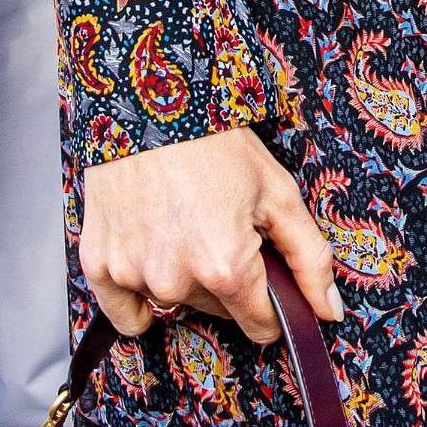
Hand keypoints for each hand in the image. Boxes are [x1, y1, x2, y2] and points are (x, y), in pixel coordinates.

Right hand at [79, 127, 340, 344]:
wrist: (151, 101)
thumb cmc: (216, 144)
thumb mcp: (280, 194)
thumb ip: (310, 260)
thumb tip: (329, 313)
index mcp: (226, 267)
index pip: (261, 326)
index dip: (270, 301)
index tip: (262, 270)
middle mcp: (175, 280)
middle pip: (218, 312)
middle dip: (226, 282)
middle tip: (220, 228)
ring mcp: (132, 274)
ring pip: (175, 305)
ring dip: (184, 280)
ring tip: (183, 227)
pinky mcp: (98, 265)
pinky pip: (126, 313)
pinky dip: (139, 295)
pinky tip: (150, 256)